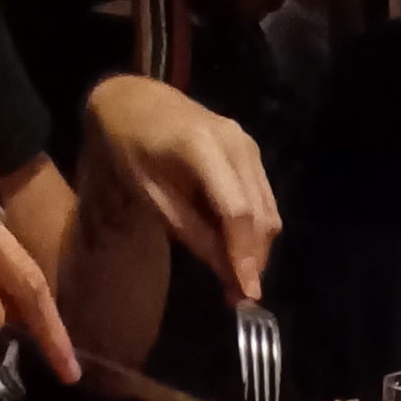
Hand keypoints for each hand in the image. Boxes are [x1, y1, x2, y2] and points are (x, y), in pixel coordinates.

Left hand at [80, 77, 280, 303]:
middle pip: (259, 214)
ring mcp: (248, 145)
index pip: (235, 211)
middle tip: (238, 296)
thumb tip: (228, 274)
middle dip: (254, 259)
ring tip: (235, 278)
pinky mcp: (252, 152)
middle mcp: (235, 143)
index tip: (247, 293)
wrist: (136, 103)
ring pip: (267, 210)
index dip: (244, 255)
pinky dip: (254, 230)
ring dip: (257, 248)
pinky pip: (263, 200)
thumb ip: (192, 233)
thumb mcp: (150, 196)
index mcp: (201, 147)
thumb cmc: (132, 150)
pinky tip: (235, 248)